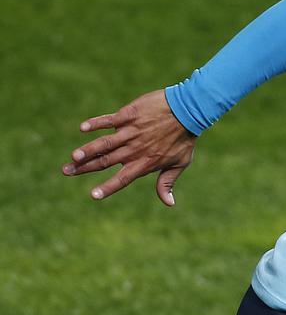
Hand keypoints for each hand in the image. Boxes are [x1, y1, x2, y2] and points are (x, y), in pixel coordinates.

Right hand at [62, 89, 196, 205]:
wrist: (189, 111)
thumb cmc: (184, 139)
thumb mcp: (180, 163)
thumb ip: (168, 183)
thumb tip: (169, 203)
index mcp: (145, 163)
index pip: (122, 179)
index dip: (108, 187)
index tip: (93, 195)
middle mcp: (135, 149)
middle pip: (106, 161)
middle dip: (85, 168)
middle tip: (66, 172)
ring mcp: (131, 132)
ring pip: (105, 143)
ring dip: (88, 150)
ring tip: (73, 157)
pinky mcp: (129, 115)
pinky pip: (109, 120)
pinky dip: (96, 123)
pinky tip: (83, 128)